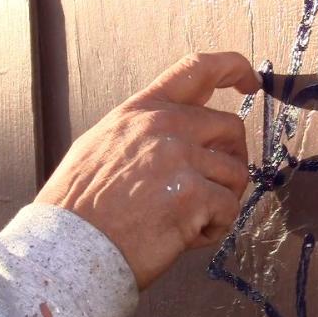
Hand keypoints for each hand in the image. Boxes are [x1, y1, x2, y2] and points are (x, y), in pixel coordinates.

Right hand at [35, 52, 260, 289]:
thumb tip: (182, 134)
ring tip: (189, 219)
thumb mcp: (102, 146)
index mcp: (142, 111)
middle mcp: (164, 126)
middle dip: (233, 158)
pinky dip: (214, 229)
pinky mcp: (193, 195)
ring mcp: (180, 158)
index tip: (250, 79)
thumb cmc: (80, 208)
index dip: (232, 67)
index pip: (196, 69)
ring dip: (221, 200)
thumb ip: (145, 132)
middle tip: (217, 185)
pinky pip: (229, 209)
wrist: (67, 249)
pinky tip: (186, 237)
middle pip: (231, 127)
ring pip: (236, 173)